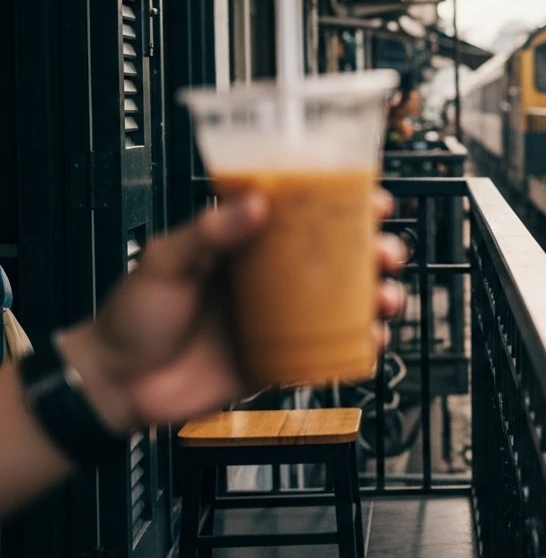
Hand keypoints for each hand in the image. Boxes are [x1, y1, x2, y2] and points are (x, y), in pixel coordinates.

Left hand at [57, 191, 406, 432]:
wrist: (117, 386)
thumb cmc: (132, 317)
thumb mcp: (165, 261)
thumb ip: (208, 232)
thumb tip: (254, 204)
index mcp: (249, 245)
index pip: (307, 215)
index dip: (347, 204)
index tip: (373, 199)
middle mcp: (274, 279)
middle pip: (343, 258)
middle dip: (379, 251)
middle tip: (387, 254)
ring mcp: (284, 320)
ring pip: (349, 303)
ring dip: (381, 297)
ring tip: (388, 300)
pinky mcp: (285, 360)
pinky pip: (334, 352)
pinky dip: (363, 346)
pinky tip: (374, 340)